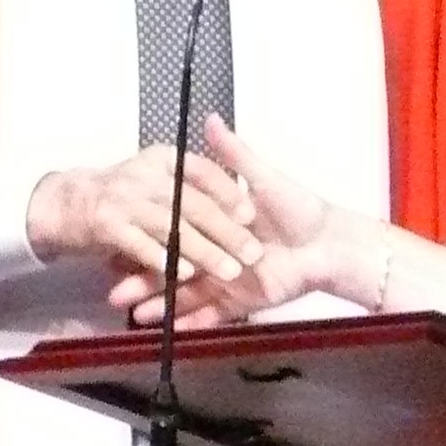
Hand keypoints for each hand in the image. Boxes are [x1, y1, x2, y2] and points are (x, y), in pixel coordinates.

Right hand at [25, 137, 262, 290]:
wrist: (57, 203)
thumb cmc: (124, 195)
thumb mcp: (159, 171)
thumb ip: (190, 163)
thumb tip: (216, 122)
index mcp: (162, 160)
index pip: (202, 170)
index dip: (227, 191)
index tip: (250, 213)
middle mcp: (145, 175)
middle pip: (192, 204)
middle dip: (225, 230)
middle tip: (253, 253)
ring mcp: (124, 200)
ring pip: (172, 229)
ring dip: (202, 251)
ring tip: (228, 270)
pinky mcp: (106, 226)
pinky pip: (139, 246)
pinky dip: (161, 260)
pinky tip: (183, 275)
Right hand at [114, 116, 338, 324]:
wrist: (331, 247)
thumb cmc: (299, 210)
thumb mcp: (262, 177)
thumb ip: (233, 154)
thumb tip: (211, 119)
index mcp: (216, 220)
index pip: (175, 226)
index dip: (149, 233)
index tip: (118, 237)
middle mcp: (216, 248)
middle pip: (172, 263)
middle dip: (142, 278)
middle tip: (114, 288)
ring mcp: (226, 278)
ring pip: (185, 291)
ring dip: (158, 302)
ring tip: (130, 312)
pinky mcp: (241, 302)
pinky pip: (210, 315)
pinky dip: (187, 321)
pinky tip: (163, 327)